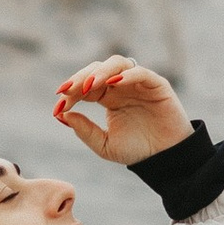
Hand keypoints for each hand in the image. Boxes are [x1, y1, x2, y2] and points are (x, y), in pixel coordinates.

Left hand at [53, 54, 190, 166]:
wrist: (166, 159)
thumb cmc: (138, 151)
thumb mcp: (105, 145)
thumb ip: (85, 130)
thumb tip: (63, 115)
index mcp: (108, 98)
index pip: (85, 86)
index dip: (70, 93)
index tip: (57, 105)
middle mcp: (121, 87)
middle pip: (97, 70)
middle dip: (80, 78)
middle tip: (67, 90)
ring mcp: (138, 83)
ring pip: (117, 64)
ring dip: (100, 72)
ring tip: (88, 86)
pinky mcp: (156, 85)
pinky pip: (140, 72)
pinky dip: (126, 75)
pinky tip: (113, 84)